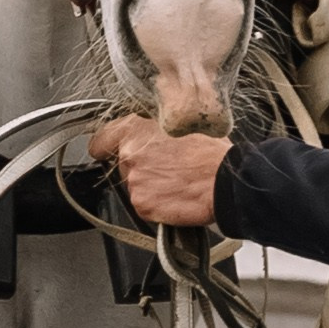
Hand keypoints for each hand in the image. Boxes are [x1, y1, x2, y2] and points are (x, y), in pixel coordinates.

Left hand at [88, 115, 233, 226]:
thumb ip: (156, 129)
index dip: (107, 147)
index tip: (108, 152)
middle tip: (167, 169)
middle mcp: (130, 153)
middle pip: (123, 165)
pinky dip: (157, 204)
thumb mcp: (182, 123)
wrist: (225, 180)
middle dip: (141, 168)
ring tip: (177, 182)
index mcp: (137, 128)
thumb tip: (152, 132)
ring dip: (150, 186)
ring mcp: (134, 180)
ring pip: (135, 185)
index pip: (103, 139)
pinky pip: (144, 205)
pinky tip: (176, 196)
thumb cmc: (211, 152)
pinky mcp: (142, 204)